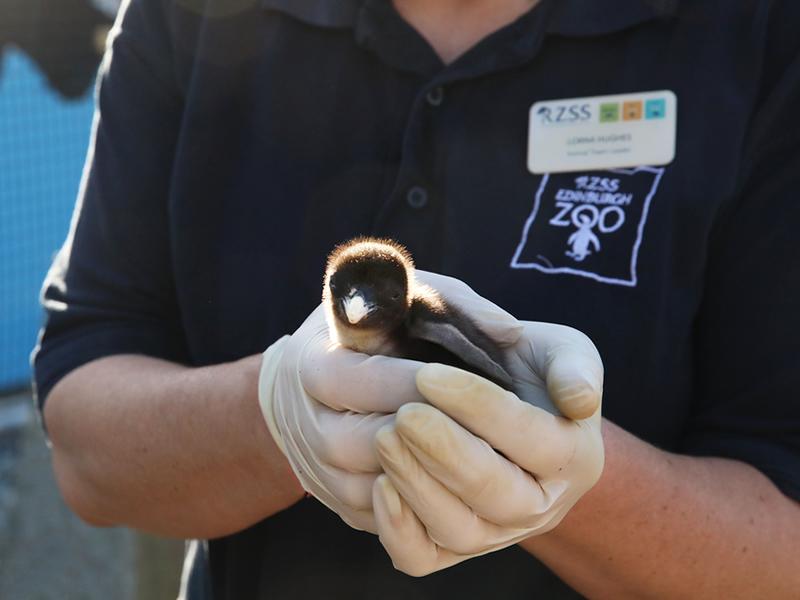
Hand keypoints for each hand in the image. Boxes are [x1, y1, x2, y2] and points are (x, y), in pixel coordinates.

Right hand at [257, 275, 522, 532]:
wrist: (302, 386)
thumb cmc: (367, 332)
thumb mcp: (402, 297)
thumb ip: (455, 304)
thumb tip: (511, 333)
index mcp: (316, 367)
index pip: (373, 381)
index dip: (429, 383)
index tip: (482, 379)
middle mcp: (310, 426)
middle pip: (380, 442)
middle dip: (442, 435)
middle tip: (498, 427)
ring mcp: (322, 474)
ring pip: (387, 488)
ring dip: (440, 476)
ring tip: (491, 455)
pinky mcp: (340, 505)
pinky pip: (388, 520)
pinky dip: (429, 505)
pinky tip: (468, 483)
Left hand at [372, 287, 603, 575]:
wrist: (504, 407)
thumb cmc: (529, 371)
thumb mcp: (562, 352)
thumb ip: (574, 366)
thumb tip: (578, 399)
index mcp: (575, 456)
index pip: (532, 439)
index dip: (478, 407)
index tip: (429, 374)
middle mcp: (541, 506)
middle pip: (496, 494)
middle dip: (445, 452)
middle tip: (405, 413)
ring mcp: (496, 533)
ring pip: (459, 531)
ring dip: (418, 485)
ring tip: (386, 437)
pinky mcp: (452, 548)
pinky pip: (422, 559)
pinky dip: (398, 531)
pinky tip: (380, 485)